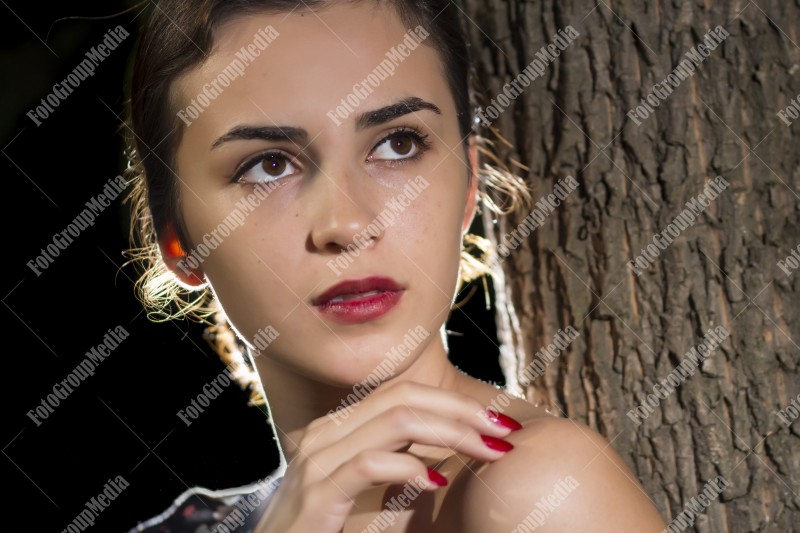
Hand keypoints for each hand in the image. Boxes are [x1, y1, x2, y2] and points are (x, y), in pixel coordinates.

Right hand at [254, 380, 518, 531]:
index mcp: (339, 428)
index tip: (496, 422)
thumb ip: (395, 466)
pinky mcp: (317, 492)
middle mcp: (326, 433)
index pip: (403, 393)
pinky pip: (370, 464)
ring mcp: (318, 460)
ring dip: (451, 432)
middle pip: (404, 397)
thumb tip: (442, 457)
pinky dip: (410, 468)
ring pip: (395, 420)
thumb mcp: (363, 493)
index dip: (453, 401)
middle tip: (504, 430)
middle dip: (461, 410)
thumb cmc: (324, 531)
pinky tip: (437, 482)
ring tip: (488, 450)